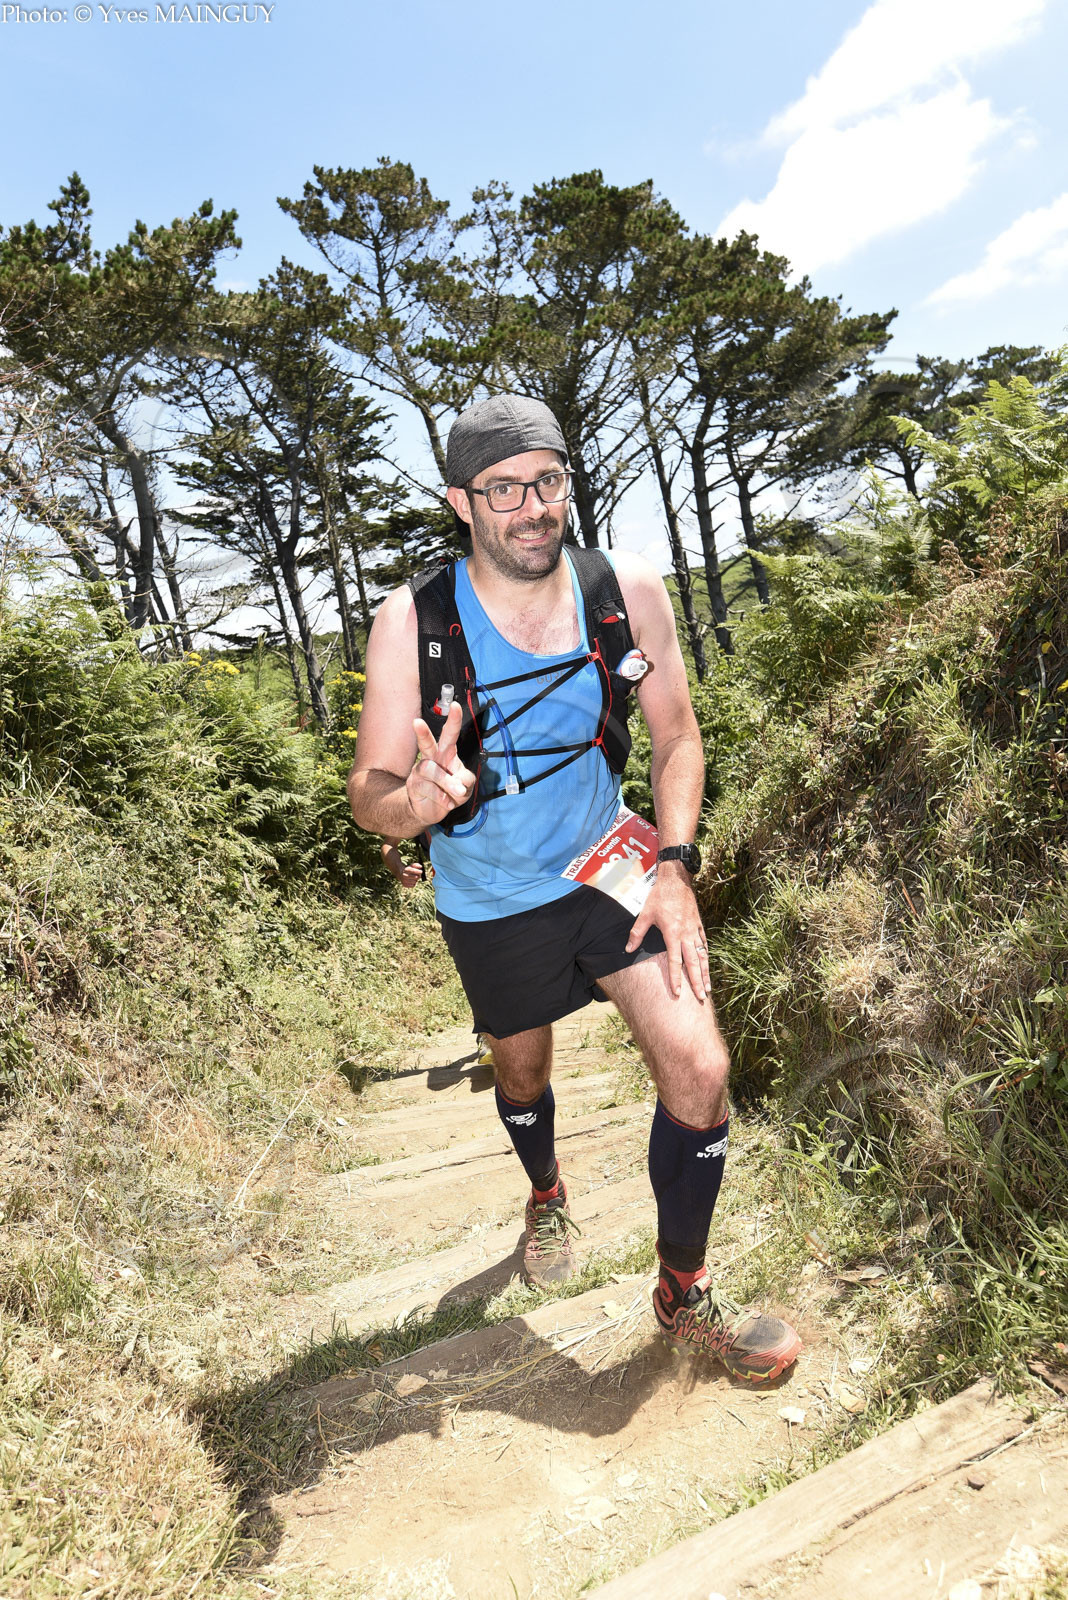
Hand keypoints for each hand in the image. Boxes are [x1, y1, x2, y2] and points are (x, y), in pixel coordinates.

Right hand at [399, 862, 423, 888]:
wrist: (400, 874)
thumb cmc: (408, 869)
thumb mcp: (412, 866)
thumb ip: (417, 865)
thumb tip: (420, 866)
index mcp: (406, 870)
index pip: (413, 871)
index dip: (418, 871)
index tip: (421, 871)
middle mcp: (404, 875)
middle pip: (416, 877)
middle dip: (418, 876)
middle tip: (417, 875)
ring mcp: (404, 881)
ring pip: (415, 882)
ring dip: (416, 880)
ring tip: (414, 878)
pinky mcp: (404, 885)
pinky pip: (413, 885)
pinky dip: (414, 883)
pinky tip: (411, 881)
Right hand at [406, 702, 475, 825]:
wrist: (432, 810)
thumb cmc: (450, 792)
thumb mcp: (465, 786)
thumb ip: (466, 780)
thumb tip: (459, 783)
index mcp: (446, 754)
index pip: (450, 734)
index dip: (453, 720)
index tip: (455, 705)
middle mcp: (431, 759)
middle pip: (427, 744)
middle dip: (422, 733)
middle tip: (417, 722)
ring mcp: (421, 772)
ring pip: (432, 771)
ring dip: (448, 783)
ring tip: (458, 792)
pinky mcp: (414, 786)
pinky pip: (429, 789)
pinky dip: (442, 798)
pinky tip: (447, 802)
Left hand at [626, 866, 710, 1000]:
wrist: (676, 880)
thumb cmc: (659, 896)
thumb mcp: (645, 914)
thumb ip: (637, 933)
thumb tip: (628, 949)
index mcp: (673, 933)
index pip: (675, 962)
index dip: (676, 979)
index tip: (678, 993)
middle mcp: (686, 934)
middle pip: (693, 963)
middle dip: (697, 982)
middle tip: (701, 998)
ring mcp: (694, 930)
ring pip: (702, 956)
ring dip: (705, 973)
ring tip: (708, 988)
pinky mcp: (698, 925)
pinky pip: (704, 944)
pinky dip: (706, 957)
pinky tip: (707, 966)